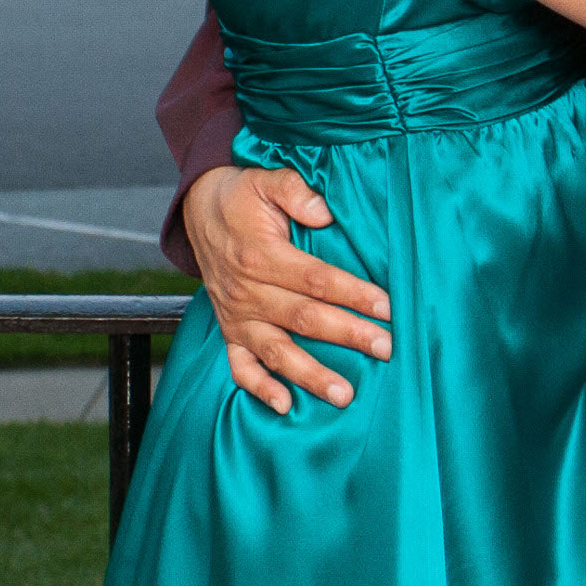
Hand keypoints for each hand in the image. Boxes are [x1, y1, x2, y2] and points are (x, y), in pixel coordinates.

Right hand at [184, 164, 391, 414]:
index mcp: (261, 256)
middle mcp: (248, 292)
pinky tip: (285, 405)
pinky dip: (259, 388)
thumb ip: (295, 190)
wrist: (198, 210)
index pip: (316, 279)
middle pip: (305, 319)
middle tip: (385, 348)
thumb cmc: (242, 196)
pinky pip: (240, 366)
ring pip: (277, 351)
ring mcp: (237, 316)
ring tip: (344, 394)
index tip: (388, 307)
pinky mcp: (228, 330)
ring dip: (311, 375)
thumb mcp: (265, 179)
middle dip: (347, 335)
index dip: (353, 293)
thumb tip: (325, 212)